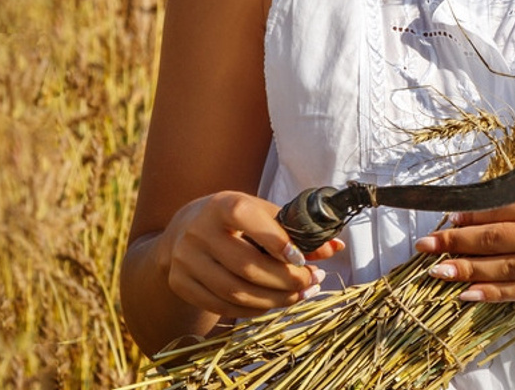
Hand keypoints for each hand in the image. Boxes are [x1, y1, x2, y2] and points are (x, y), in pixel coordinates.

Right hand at [153, 190, 344, 318]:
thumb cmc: (233, 218)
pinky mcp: (180, 283)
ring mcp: (186, 260)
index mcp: (221, 205)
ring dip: (272, 299)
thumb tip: (334, 248)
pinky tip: (273, 304)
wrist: (184, 229)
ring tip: (299, 295)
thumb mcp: (259, 213)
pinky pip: (221, 305)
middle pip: (245, 265)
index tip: (301, 258)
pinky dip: (251, 309)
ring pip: (234, 290)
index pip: (247, 218)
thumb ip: (293, 229)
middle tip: (311, 282)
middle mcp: (198, 231)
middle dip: (284, 279)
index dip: (276, 240)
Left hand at [413, 158, 514, 301]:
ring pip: (503, 269)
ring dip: (465, 271)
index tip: (443, 217)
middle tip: (423, 248)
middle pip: (492, 239)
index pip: (498, 206)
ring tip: (436, 272)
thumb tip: (501, 185)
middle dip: (454, 244)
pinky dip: (494, 293)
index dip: (467, 214)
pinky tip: (471, 293)